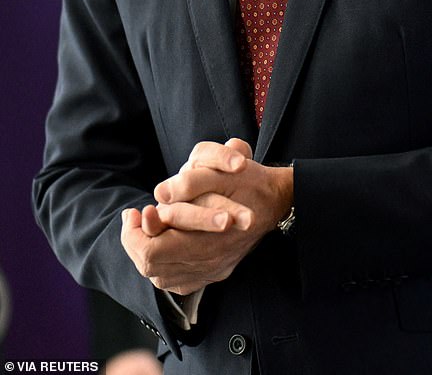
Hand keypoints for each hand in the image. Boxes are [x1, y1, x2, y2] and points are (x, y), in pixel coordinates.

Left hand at [120, 139, 292, 294]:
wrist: (277, 198)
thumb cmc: (250, 180)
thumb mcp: (222, 171)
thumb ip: (190, 183)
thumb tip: (161, 194)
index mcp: (208, 241)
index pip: (152, 253)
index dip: (134, 234)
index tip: (133, 212)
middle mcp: (209, 263)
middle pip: (152, 268)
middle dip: (136, 242)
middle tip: (134, 218)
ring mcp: (212, 271)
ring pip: (161, 277)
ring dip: (147, 252)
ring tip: (145, 228)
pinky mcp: (215, 273)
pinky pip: (177, 281)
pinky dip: (162, 265)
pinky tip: (163, 243)